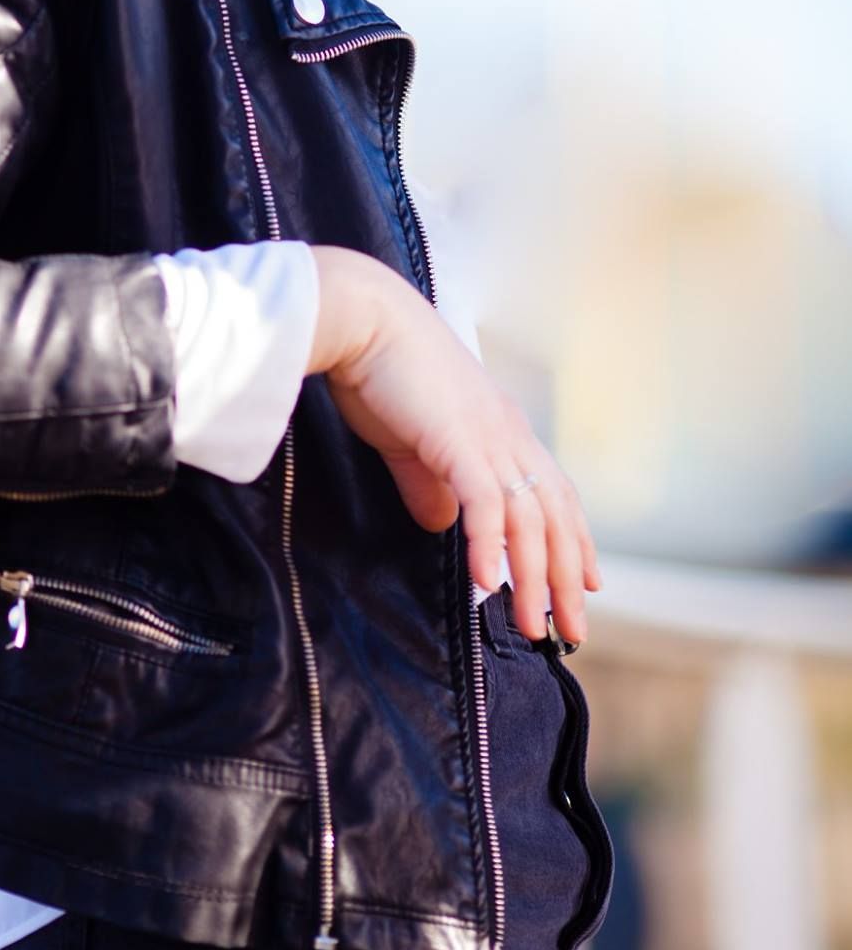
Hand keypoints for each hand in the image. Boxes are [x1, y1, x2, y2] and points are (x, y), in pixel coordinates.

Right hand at [307, 246, 600, 645]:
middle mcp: (508, 434)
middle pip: (553, 516)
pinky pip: (485, 503)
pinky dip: (491, 545)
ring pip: (527, 519)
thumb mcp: (411, 437)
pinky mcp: (458, 441)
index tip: (587, 585)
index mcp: (502, 428)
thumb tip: (441, 525)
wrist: (362, 318)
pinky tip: (489, 583)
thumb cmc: (380, 370)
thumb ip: (429, 482)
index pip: (554, 494)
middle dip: (565, 578)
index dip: (574, 541)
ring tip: (532, 624)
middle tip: (572, 630)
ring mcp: (487, 437)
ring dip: (533, 577)